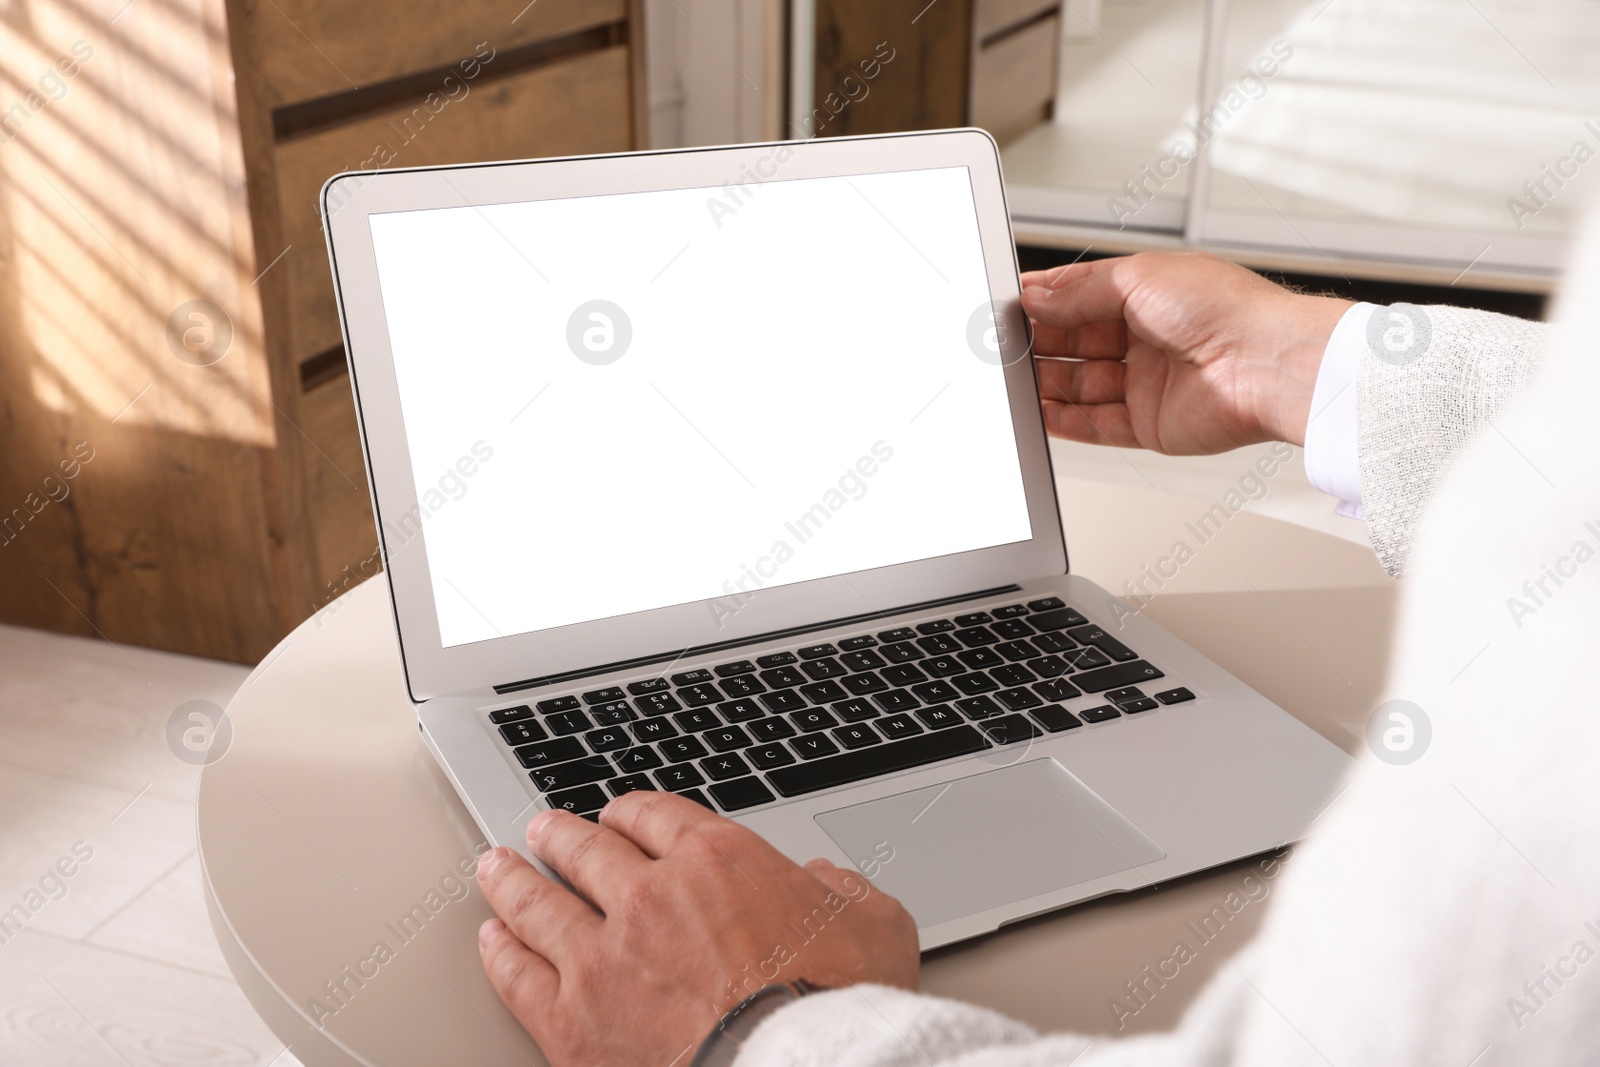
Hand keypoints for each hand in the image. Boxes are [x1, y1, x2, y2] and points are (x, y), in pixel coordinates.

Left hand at [475, 792, 919, 1066]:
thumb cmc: (838, 1008)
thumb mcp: (876, 928)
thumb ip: (848, 893)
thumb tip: (832, 883)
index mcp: (719, 862)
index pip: (654, 814)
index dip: (630, 811)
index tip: (620, 816)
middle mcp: (650, 897)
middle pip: (586, 848)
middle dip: (561, 833)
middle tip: (544, 827)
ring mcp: (603, 959)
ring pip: (539, 901)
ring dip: (513, 879)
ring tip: (498, 867)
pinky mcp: (573, 1023)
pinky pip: (518, 974)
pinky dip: (499, 951)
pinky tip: (491, 941)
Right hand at [1020, 251, 1351, 452]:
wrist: (1269, 365)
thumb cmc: (1228, 310)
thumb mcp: (1140, 278)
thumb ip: (1081, 291)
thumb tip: (1038, 296)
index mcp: (1149, 295)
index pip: (1081, 298)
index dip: (1045, 303)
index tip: (1009, 306)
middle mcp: (1148, 339)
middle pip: (1076, 344)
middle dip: (1038, 343)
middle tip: (1000, 344)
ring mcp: (1147, 384)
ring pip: (1080, 386)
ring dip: (1045, 382)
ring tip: (1010, 378)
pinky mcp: (1150, 424)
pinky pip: (1095, 425)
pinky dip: (1063, 420)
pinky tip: (1038, 411)